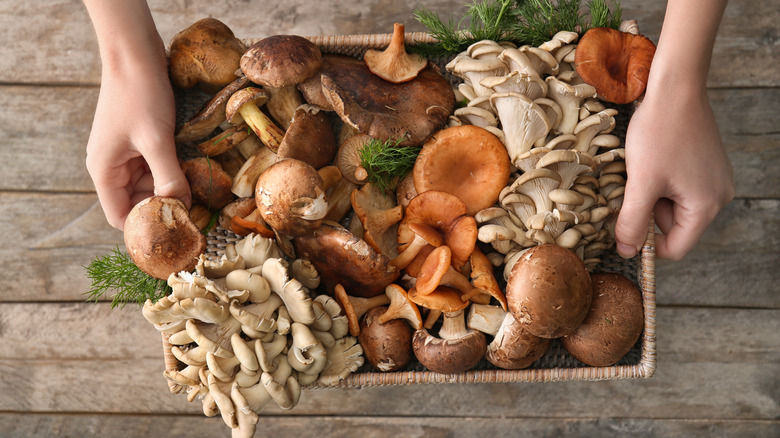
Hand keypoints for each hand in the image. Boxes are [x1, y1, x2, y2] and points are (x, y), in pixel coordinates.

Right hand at [85, 47, 189, 229]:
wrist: (136, 54)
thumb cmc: (140, 95)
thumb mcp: (156, 140)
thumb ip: (168, 177)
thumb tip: (181, 208)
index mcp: (104, 172)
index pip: (120, 218)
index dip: (145, 227)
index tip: (176, 229)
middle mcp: (112, 167)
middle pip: (139, 203)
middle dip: (165, 207)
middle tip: (198, 212)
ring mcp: (126, 154)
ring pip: (152, 186)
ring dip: (173, 188)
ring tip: (201, 191)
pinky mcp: (141, 143)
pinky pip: (157, 167)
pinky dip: (174, 171)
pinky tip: (194, 169)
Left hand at [615, 85, 734, 259]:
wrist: (675, 88)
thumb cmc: (659, 133)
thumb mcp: (641, 183)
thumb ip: (632, 222)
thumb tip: (626, 252)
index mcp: (706, 206)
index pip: (675, 248)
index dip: (646, 244)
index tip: (624, 226)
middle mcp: (718, 197)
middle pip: (674, 226)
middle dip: (649, 212)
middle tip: (636, 184)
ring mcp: (715, 180)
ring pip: (673, 206)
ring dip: (652, 194)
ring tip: (645, 168)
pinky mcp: (707, 166)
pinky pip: (679, 187)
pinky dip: (660, 181)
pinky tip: (655, 159)